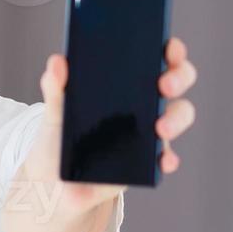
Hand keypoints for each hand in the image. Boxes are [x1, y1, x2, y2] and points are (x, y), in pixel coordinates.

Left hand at [33, 35, 198, 204]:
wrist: (56, 184)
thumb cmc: (59, 140)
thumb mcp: (54, 112)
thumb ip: (55, 87)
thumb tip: (57, 62)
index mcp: (125, 81)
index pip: (156, 55)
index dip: (170, 49)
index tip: (168, 47)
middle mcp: (144, 101)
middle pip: (177, 80)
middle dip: (178, 78)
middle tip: (163, 85)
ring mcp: (150, 130)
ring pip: (178, 115)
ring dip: (176, 118)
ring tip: (160, 128)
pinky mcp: (148, 161)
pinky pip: (167, 157)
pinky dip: (169, 158)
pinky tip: (163, 160)